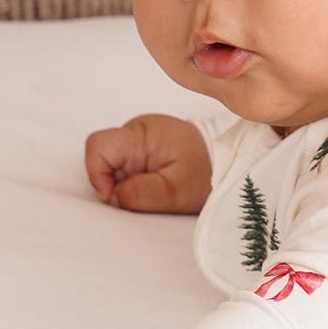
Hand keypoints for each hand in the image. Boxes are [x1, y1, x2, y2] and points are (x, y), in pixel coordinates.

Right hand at [85, 113, 211, 213]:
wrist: (230, 162)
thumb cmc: (207, 173)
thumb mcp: (175, 191)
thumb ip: (139, 195)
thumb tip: (111, 197)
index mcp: (142, 134)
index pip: (98, 145)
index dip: (98, 174)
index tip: (116, 195)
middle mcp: (137, 131)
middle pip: (102, 159)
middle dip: (116, 183)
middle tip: (145, 194)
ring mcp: (140, 139)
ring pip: (114, 166)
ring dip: (128, 184)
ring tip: (156, 188)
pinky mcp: (145, 148)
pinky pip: (126, 167)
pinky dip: (135, 181)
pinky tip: (156, 185)